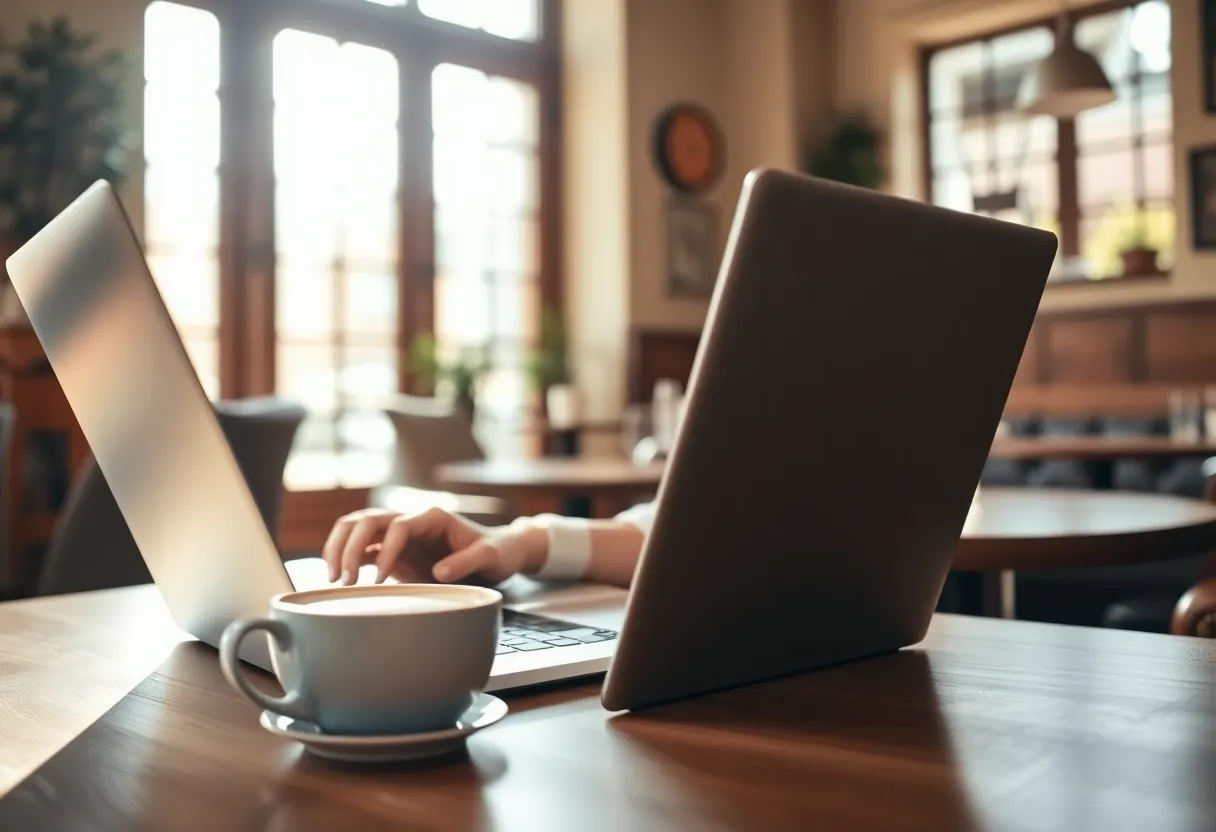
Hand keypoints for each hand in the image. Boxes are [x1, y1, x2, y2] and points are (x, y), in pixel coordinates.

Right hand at [321, 507, 546, 586]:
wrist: (498, 553)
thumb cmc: (496, 551)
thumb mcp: (491, 556)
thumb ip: (467, 562)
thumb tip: (439, 573)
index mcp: (433, 516)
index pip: (398, 525)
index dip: (385, 550)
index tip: (378, 579)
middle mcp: (411, 519)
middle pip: (367, 520)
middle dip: (349, 546)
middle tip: (344, 579)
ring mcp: (399, 534)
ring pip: (357, 528)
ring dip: (340, 548)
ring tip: (334, 579)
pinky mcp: (392, 549)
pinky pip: (362, 547)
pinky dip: (346, 558)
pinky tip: (340, 581)